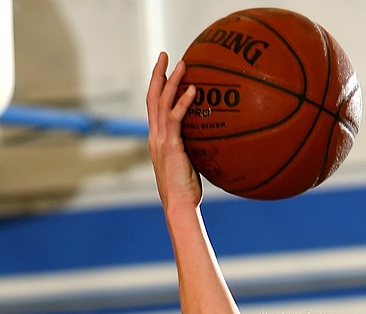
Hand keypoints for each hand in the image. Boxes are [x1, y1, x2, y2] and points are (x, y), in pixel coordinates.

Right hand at [146, 52, 202, 210]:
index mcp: (157, 140)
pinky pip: (175, 118)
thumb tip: (213, 144)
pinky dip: (183, 101)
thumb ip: (194, 152)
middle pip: (152, 97)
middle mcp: (155, 137)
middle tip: (165, 55)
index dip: (157, 87)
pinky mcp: (170, 146)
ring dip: (171, 80)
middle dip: (158, 74)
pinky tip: (193, 89)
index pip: (153, 108)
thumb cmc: (186, 193)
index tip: (163, 71)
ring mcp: (160, 140)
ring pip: (161, 102)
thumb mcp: (189, 167)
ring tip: (181, 63)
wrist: (179, 206)